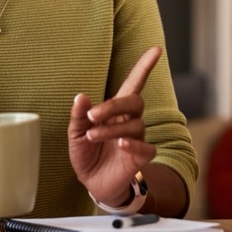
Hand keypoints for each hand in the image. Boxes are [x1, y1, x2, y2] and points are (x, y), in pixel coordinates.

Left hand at [69, 46, 160, 206]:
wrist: (93, 182)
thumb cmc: (87, 153)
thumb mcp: (75, 134)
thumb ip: (78, 116)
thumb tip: (80, 96)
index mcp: (115, 110)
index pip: (133, 84)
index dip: (144, 66)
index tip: (156, 49)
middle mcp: (129, 121)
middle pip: (135, 102)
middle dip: (113, 105)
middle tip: (92, 116)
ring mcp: (137, 138)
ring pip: (135, 125)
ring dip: (111, 129)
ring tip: (92, 136)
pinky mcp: (141, 157)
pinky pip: (146, 147)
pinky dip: (134, 144)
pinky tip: (121, 144)